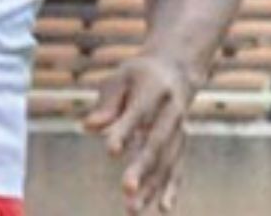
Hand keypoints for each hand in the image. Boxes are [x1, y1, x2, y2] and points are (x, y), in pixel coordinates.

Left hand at [82, 54, 196, 214]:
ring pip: (167, 162)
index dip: (125, 132)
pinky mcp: (181, 144)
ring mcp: (180, 131)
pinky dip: (171, 188)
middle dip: (142, 168)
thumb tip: (88, 127)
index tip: (111, 151)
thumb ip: (107, 104)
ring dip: (152, 186)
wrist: (175, 69)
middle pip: (156, 144)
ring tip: (133, 208)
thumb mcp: (120, 78)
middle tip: (127, 190)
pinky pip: (177, 169)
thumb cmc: (139, 75)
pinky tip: (162, 208)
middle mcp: (172, 113)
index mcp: (154, 90)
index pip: (139, 114)